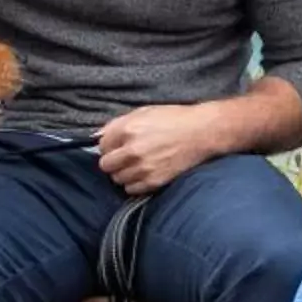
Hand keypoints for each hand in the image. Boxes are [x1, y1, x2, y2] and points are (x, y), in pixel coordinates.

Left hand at [97, 104, 227, 195]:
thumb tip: (98, 136)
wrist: (202, 132)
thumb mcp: (144, 112)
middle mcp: (132, 149)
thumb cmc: (175, 119)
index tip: (117, 146)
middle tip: (124, 158)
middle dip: (113, 162)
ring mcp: (143, 167)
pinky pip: (131, 189)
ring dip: (124, 174)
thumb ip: (119, 124)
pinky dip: (135, 184)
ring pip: (117, 179)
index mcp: (127, 129)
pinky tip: (144, 175)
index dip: (109, 146)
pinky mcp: (154, 180)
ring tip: (136, 166)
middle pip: (106, 165)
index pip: (102, 145)